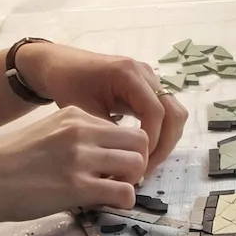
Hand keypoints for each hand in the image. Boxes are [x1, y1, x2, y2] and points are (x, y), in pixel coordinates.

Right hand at [0, 107, 149, 222]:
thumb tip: (101, 155)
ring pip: (137, 165)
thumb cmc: (7, 164)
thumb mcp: (45, 134)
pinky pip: (124, 192)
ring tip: (112, 192)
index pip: (121, 127)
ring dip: (131, 182)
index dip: (123, 150)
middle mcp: (80, 130)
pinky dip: (123, 201)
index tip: (111, 166)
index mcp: (74, 115)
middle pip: (138, 141)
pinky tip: (106, 204)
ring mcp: (80, 157)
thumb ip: (74, 137)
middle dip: (137, 163)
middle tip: (121, 179)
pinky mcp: (77, 186)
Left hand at [15, 42, 188, 172]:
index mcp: (128, 74)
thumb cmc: (68, 85)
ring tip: (146, 164)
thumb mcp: (83, 113)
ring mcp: (151, 79)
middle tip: (146, 170)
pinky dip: (160, 133)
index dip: (151, 142)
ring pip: (175, 114)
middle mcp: (146, 73)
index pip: (156, 112)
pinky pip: (166, 113)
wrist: (61, 65)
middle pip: (174, 113)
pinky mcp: (149, 88)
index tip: (137, 165)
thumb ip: (108, 134)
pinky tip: (142, 151)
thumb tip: (127, 163)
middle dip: (164, 145)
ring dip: (166, 141)